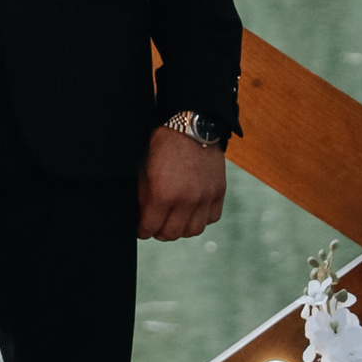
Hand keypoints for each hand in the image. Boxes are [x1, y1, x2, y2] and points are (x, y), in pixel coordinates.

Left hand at [139, 122, 227, 243]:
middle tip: (156, 227)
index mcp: (163, 194)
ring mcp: (205, 197)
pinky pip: (211, 218)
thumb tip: (143, 215)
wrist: (191, 127)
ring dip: (182, 229)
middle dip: (160, 232)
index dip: (143, 231)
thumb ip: (144, 196)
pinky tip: (193, 211)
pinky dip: (202, 218)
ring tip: (175, 221)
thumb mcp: (144, 169)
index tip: (142, 230)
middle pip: (172, 234)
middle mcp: (186, 200)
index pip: (150, 227)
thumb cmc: (164, 145)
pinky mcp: (219, 192)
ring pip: (193, 230)